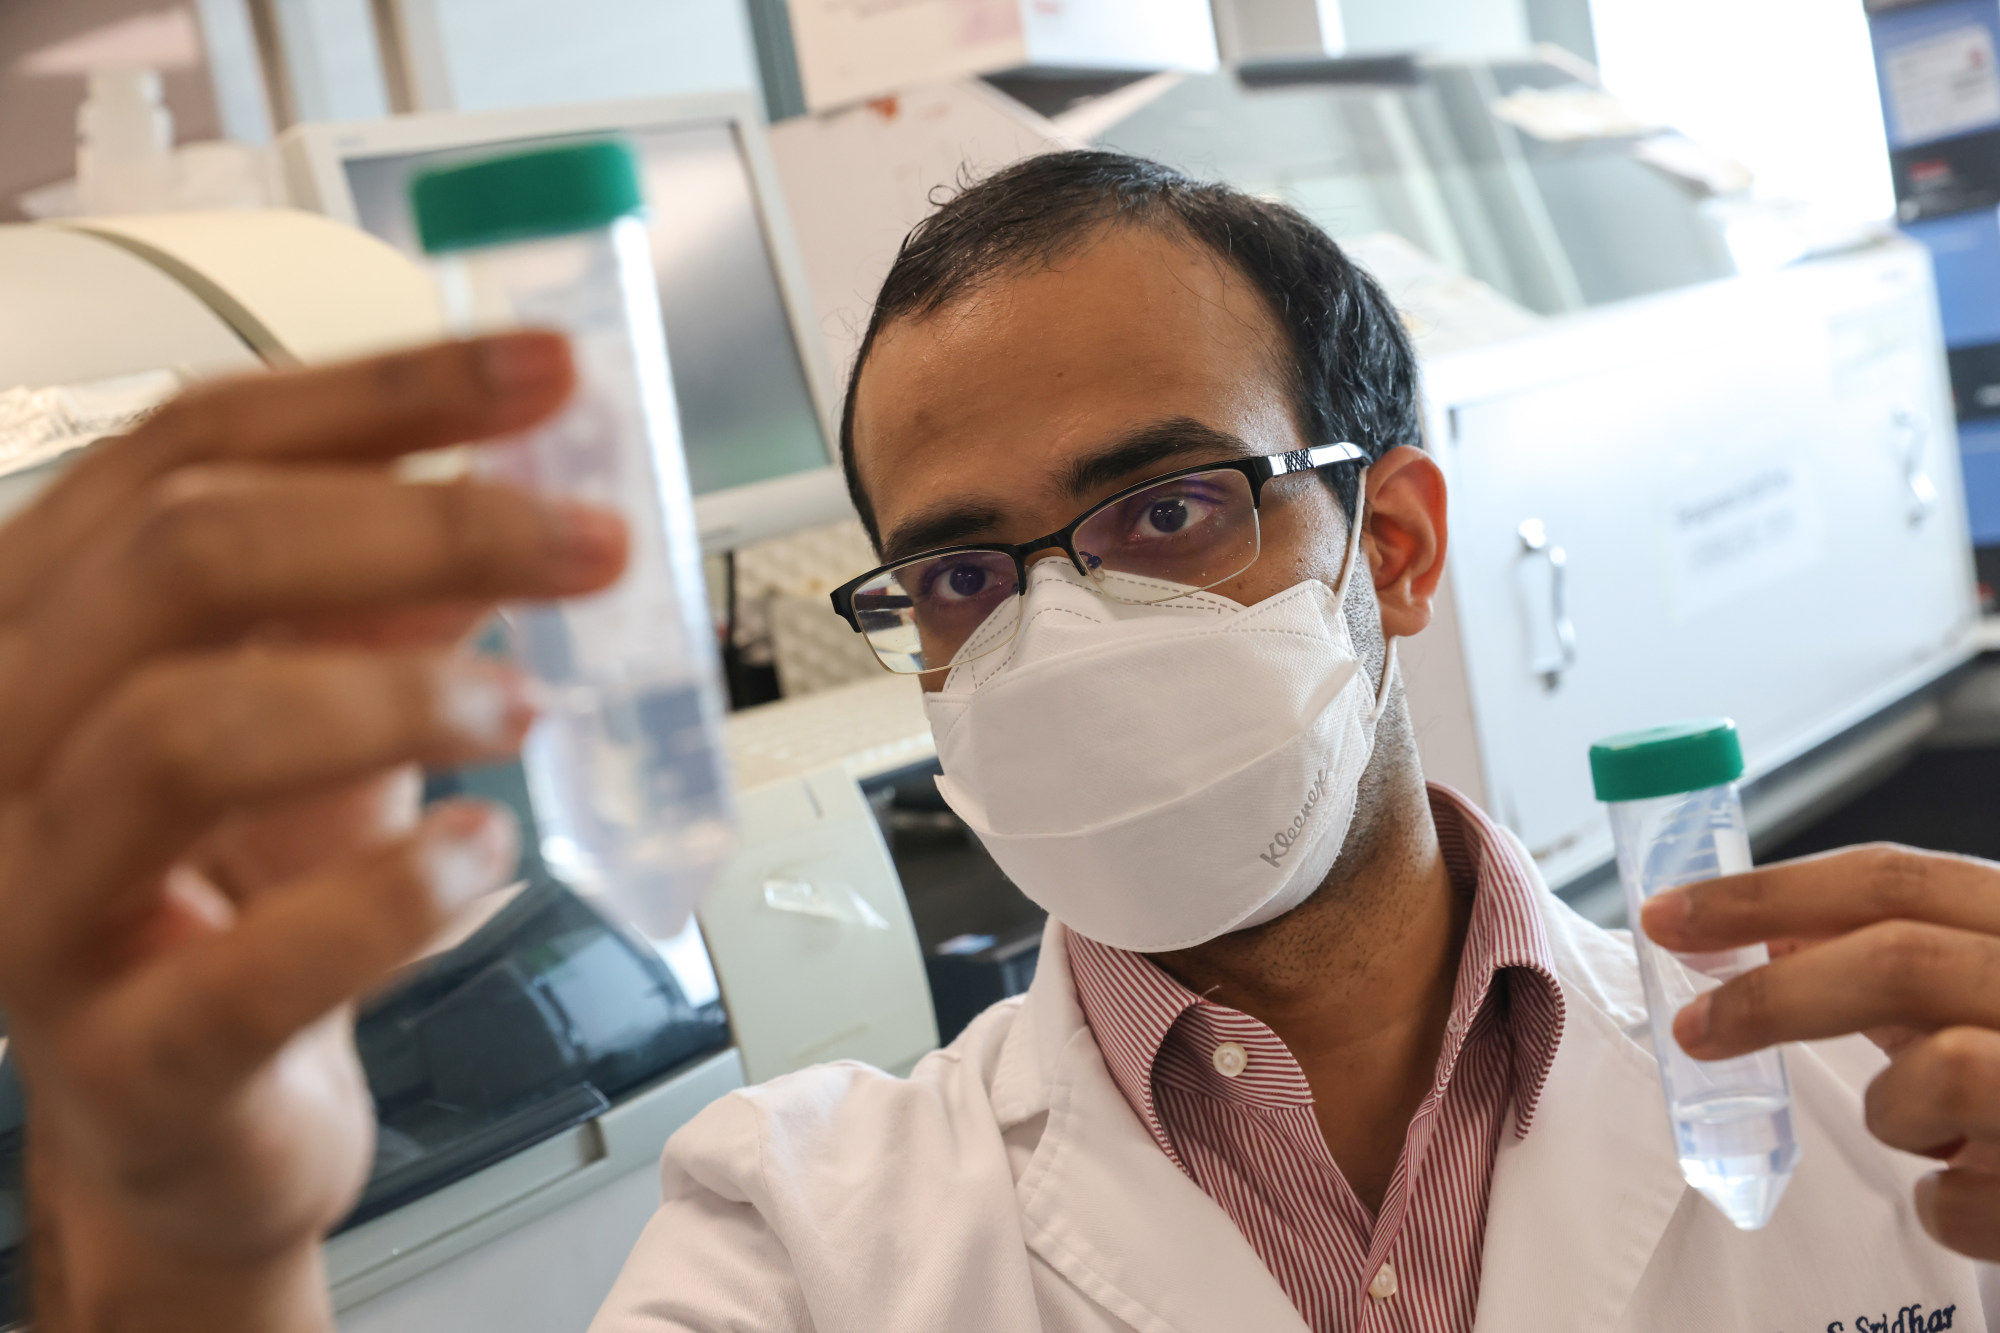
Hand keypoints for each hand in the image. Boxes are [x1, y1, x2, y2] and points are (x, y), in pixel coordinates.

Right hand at [0, 334, 626, 1331]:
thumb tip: (531, 477)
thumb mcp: (327, 708)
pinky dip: (390, 896)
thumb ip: (394, 595)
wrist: (193, 1116)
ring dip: (390, 697)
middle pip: (184, 560)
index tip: (547, 377)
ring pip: (181, 732)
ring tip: (523, 706)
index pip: (191, 447)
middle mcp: (4, 733)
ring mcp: (33, 899)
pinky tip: (482, 857)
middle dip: (419, 526)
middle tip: (587, 543)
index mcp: (47, 615)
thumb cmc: (247, 889)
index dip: (383, 397)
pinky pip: (244, 966)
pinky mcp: (122, 1055)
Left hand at [1643, 844, 1999, 1260]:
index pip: (1897, 878)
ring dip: (1903, 1114)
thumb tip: (1768, 936)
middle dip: (1777, 997)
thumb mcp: (1990, 990)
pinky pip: (1957, 1198)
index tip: (1673, 915)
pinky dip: (1948, 1205)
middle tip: (1698, 1029)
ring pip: (1933, 1075)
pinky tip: (1988, 1191)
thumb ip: (1906, 962)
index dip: (1768, 892)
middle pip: (1898, 959)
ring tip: (1943, 1132)